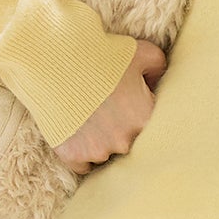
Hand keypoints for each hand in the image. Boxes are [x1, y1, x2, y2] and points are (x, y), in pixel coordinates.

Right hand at [51, 39, 166, 175]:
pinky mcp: (73, 155)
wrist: (59, 60)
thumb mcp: (143, 52)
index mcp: (146, 119)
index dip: (138, 114)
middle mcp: (126, 141)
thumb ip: (159, 69)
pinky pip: (82, 166)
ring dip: (99, 142)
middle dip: (120, 130)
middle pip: (128, 143)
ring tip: (88, 118)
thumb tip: (157, 84)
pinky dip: (79, 153)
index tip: (128, 105)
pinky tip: (76, 134)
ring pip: (105, 154)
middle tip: (107, 111)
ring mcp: (98, 151)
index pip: (151, 127)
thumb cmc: (103, 53)